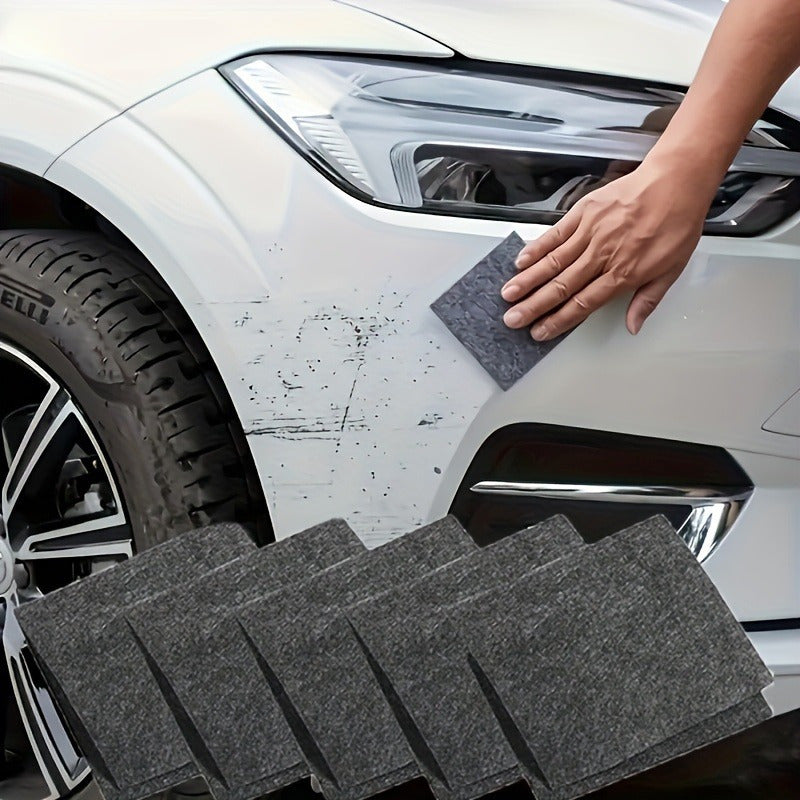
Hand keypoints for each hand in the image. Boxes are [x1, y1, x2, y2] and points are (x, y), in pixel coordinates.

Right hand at [500, 161, 711, 339]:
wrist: (676, 181)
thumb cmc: (677, 223)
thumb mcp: (672, 269)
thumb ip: (648, 300)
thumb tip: (633, 326)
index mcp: (624, 274)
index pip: (583, 303)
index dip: (559, 320)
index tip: (540, 331)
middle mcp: (603, 255)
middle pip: (562, 287)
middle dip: (534, 306)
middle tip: (513, 319)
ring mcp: (591, 233)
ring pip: (554, 262)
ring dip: (528, 281)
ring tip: (508, 295)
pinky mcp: (584, 212)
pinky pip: (556, 234)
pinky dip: (536, 247)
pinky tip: (520, 261)